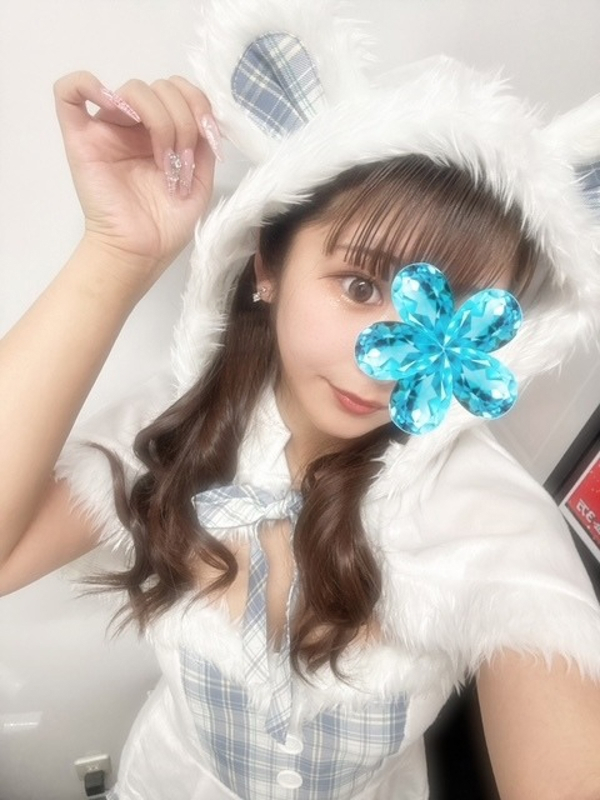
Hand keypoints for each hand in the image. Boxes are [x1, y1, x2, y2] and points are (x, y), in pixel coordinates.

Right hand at [54, 71, 219, 288]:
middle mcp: (134, 126)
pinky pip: (68, 92)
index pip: (179, 91)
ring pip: (133, 88)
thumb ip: (204, 146)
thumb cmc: (165, 225)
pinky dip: (88, 84)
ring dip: (162, 121)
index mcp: (161, 132)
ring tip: (165, 161)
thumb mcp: (200, 182)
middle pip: (161, 87)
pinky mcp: (80, 138)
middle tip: (184, 161)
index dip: (198, 104)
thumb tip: (207, 116)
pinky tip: (118, 108)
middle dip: (183, 120)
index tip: (208, 138)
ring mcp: (107, 129)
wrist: (140, 252)